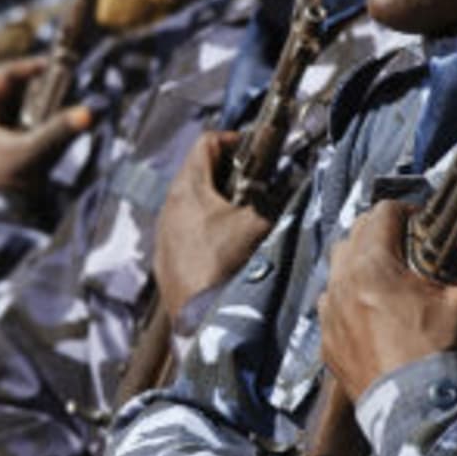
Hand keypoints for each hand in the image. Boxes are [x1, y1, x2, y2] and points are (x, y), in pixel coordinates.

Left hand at [0, 58, 90, 208]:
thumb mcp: (30, 155)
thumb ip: (59, 131)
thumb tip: (89, 112)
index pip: (2, 76)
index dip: (31, 67)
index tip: (57, 65)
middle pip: (3, 96)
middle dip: (34, 91)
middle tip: (61, 87)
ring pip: (3, 117)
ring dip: (29, 113)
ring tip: (54, 111)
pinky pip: (1, 137)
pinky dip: (22, 132)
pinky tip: (38, 140)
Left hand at [153, 132, 274, 326]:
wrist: (201, 315)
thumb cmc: (227, 263)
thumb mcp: (259, 222)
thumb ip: (274, 197)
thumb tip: (294, 182)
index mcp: (188, 188)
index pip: (207, 143)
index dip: (233, 140)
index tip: (254, 149)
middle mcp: (168, 205)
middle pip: (196, 172)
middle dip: (226, 173)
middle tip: (252, 183)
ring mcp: (162, 232)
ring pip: (188, 204)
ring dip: (213, 202)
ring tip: (239, 216)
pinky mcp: (163, 257)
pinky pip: (182, 230)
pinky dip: (202, 228)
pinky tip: (222, 246)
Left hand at [319, 201, 456, 403]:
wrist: (413, 404)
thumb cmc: (438, 349)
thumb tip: (456, 255)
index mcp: (373, 265)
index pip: (384, 213)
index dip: (407, 211)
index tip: (422, 221)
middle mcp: (342, 282)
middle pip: (355, 233)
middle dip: (380, 230)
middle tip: (404, 242)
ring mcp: (329, 310)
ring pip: (337, 267)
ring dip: (359, 262)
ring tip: (384, 275)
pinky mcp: (325, 337)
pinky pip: (331, 303)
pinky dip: (348, 297)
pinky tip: (369, 311)